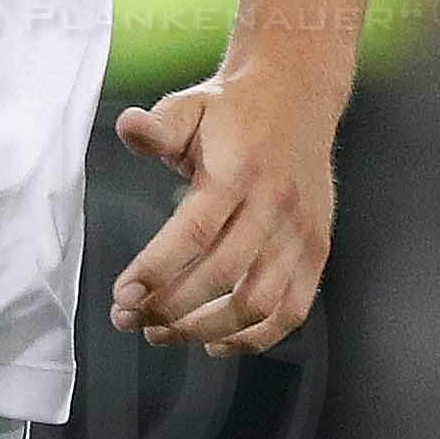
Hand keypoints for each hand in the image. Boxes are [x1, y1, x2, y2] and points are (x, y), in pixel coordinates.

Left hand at [107, 67, 337, 354]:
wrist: (298, 95)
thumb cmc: (233, 110)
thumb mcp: (189, 105)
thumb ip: (157, 126)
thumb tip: (130, 127)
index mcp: (238, 171)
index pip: (195, 231)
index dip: (157, 269)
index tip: (122, 294)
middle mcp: (274, 206)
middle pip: (222, 274)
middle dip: (169, 307)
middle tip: (128, 319)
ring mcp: (300, 233)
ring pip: (257, 302)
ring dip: (206, 329)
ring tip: (161, 334)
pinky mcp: (316, 250)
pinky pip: (292, 309)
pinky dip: (255, 337)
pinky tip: (215, 343)